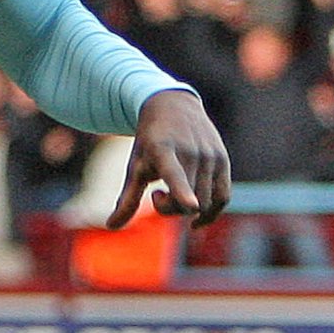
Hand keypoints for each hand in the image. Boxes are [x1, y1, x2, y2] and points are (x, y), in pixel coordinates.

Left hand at [108, 89, 229, 228]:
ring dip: (187, 209)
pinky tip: (195, 214)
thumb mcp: (135, 167)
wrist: (173, 106)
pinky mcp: (223, 160)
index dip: (182, 192)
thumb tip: (110, 227)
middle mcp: (190, 152)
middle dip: (170, 209)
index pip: (174, 175)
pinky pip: (223, 197)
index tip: (191, 206)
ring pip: (205, 203)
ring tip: (173, 192)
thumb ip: (127, 199)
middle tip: (157, 195)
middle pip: (187, 203)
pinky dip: (211, 211)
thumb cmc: (149, 142)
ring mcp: (210, 155)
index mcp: (163, 151)